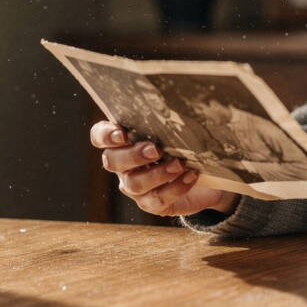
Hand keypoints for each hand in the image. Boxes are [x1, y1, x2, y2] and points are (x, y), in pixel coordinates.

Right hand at [90, 121, 238, 216]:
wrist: (206, 176)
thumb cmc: (185, 144)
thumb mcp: (177, 128)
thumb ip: (168, 118)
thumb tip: (178, 102)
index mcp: (122, 141)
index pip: (100, 136)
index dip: (106, 136)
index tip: (122, 133)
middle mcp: (123, 165)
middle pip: (113, 162)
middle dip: (133, 155)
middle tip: (156, 149)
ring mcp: (135, 187)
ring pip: (134, 183)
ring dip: (158, 173)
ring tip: (179, 164)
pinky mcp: (152, 204)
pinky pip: (157, 200)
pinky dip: (175, 187)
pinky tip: (191, 175)